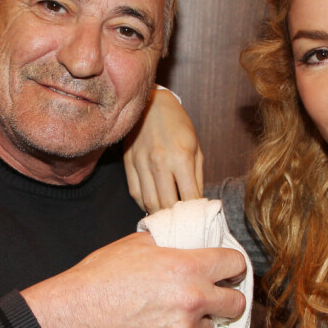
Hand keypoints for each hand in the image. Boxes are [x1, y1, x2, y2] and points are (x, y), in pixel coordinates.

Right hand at [22, 232, 245, 327]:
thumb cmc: (105, 274)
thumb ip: (172, 241)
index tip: (229, 268)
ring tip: (178, 309)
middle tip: (215, 292)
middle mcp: (193, 299)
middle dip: (229, 296)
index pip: (235, 263)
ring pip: (211, 326)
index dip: (234, 264)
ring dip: (201, 318)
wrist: (79, 313)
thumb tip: (187, 239)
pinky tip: (162, 323)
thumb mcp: (141, 242)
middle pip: (237, 303)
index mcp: (188, 267)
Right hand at [125, 87, 203, 212]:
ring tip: (169, 218)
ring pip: (149, 203)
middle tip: (183, 223)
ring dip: (160, 214)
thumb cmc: (178, 125)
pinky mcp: (128, 164)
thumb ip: (197, 177)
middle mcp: (160, 162)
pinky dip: (144, 204)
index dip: (195, 212)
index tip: (198, 219)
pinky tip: (154, 204)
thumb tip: (199, 202)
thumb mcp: (196, 147)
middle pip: (167, 205)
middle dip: (176, 219)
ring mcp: (141, 164)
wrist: (152, 104)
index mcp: (181, 157)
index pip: (190, 197)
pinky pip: (135, 193)